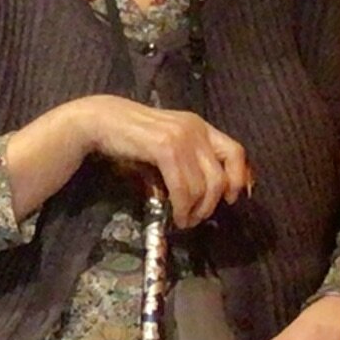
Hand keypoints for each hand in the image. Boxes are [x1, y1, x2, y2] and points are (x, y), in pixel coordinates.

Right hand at [72, 98, 251, 225]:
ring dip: (194, 210)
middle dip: (210, 205)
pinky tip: (174, 214)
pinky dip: (181, 206)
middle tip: (195, 218)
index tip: (231, 199)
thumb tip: (208, 192)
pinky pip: (183, 187)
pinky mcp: (165, 148)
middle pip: (220, 177)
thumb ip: (188, 159)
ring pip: (203, 186)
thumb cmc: (131, 136)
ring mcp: (182, 137)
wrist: (101, 120)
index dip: (238, 178)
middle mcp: (196, 129)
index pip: (236, 152)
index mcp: (200, 126)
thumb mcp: (168, 144)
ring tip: (182, 219)